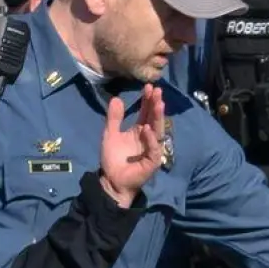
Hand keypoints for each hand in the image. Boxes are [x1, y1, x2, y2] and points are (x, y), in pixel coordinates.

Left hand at [98, 86, 164, 206]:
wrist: (111, 180)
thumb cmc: (113, 159)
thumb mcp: (110, 134)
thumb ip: (114, 118)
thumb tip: (117, 98)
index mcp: (140, 131)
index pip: (146, 113)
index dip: (147, 101)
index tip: (149, 87)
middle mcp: (148, 138)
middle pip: (154, 119)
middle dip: (156, 105)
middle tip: (157, 90)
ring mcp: (152, 149)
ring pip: (158, 131)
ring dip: (158, 117)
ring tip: (158, 103)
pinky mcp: (152, 162)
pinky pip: (153, 149)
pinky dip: (150, 140)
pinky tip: (147, 129)